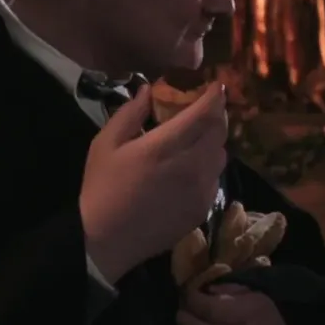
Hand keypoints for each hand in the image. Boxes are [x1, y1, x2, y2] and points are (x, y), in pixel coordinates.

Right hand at [80, 83, 227, 284]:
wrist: (107, 240)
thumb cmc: (103, 188)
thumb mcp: (105, 144)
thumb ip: (130, 113)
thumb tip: (147, 90)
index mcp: (165, 146)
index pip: (205, 113)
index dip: (215, 95)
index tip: (216, 85)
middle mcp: (191, 166)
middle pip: (220, 131)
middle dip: (216, 115)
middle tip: (204, 109)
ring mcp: (201, 190)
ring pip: (221, 155)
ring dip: (214, 141)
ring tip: (198, 138)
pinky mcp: (203, 208)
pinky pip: (215, 178)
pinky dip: (209, 166)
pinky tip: (191, 168)